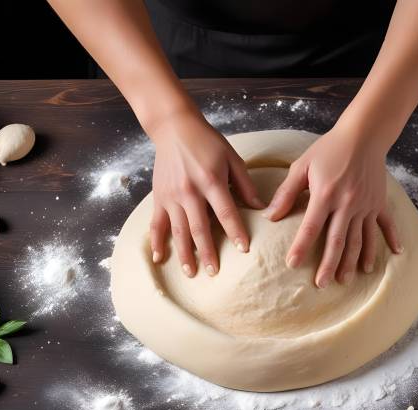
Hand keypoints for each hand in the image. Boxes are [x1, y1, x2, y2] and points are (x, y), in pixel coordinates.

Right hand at [150, 111, 264, 276]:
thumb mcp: (232, 157)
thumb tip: (261, 208)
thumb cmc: (207, 142)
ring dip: (185, 254)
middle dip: (208, 252)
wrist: (174, 128)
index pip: (226, 212)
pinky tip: (160, 258)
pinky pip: (157, 224)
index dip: (235, 231)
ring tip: (192, 273)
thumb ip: (245, 184)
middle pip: (200, 228)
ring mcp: (171, 196)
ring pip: (179, 231)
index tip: (244, 249)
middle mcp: (189, 191)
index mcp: (211, 180)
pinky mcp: (159, 197)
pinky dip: (157, 242)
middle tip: (215, 273)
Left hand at [264, 124, 402, 287]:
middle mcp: (347, 204)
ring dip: (354, 261)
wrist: (363, 135)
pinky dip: (391, 240)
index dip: (300, 247)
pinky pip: (386, 224)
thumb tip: (270, 216)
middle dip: (329, 265)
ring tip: (347, 280)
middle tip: (321, 285)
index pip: (311, 227)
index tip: (291, 265)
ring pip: (360, 239)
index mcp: (326, 195)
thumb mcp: (302, 166)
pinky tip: (394, 255)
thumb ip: (286, 192)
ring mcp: (366, 205)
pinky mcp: (379, 202)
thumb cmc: (329, 149)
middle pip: (337, 241)